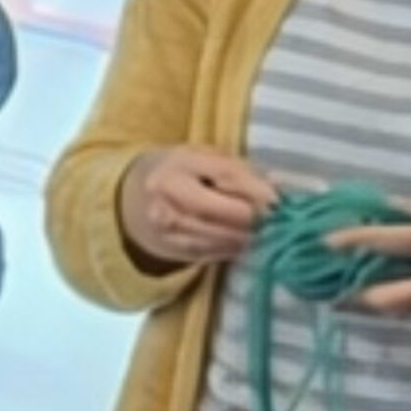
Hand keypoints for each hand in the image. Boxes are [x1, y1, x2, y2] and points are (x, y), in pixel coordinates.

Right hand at [117, 144, 280, 268]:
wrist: (131, 199)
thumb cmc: (179, 172)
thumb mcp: (203, 157)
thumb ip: (237, 168)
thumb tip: (276, 188)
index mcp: (179, 165)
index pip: (226, 175)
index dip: (256, 189)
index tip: (279, 200)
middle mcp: (169, 197)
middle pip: (223, 212)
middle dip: (254, 218)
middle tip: (276, 220)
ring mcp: (168, 227)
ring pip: (220, 237)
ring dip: (248, 237)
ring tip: (266, 232)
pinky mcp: (171, 249)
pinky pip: (211, 253)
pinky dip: (233, 249)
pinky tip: (246, 243)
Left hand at [324, 209, 410, 361]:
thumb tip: (408, 217)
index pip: (404, 236)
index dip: (364, 239)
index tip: (328, 241)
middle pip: (396, 290)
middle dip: (359, 294)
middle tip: (325, 291)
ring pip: (406, 310)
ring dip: (374, 305)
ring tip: (343, 299)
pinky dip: (403, 311)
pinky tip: (383, 307)